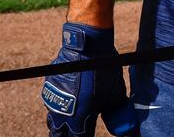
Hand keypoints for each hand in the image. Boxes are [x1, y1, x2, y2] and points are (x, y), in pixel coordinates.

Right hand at [41, 22, 137, 136]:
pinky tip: (67, 103)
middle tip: (76, 132)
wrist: (87, 46)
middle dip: (66, 135)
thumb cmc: (104, 70)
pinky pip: (51, 105)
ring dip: (60, 125)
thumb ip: (116, 111)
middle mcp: (63, 113)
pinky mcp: (49, 88)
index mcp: (80, 118)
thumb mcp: (116, 93)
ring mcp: (53, 101)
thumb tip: (125, 123)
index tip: (88, 134)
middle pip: (58, 135)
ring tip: (70, 124)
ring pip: (52, 121)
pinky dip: (57, 108)